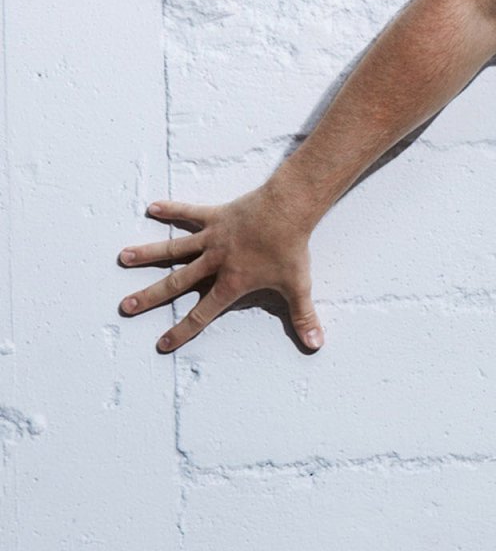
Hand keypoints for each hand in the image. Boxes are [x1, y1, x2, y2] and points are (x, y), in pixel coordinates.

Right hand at [116, 184, 324, 352]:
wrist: (288, 210)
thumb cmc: (291, 249)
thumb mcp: (298, 286)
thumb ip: (304, 316)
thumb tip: (316, 343)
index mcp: (231, 282)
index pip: (203, 313)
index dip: (182, 331)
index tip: (162, 344)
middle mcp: (215, 262)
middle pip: (177, 283)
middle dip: (151, 297)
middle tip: (126, 306)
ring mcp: (212, 238)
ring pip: (174, 249)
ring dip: (148, 254)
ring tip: (123, 257)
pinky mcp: (216, 216)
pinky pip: (190, 212)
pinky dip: (173, 209)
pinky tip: (153, 207)